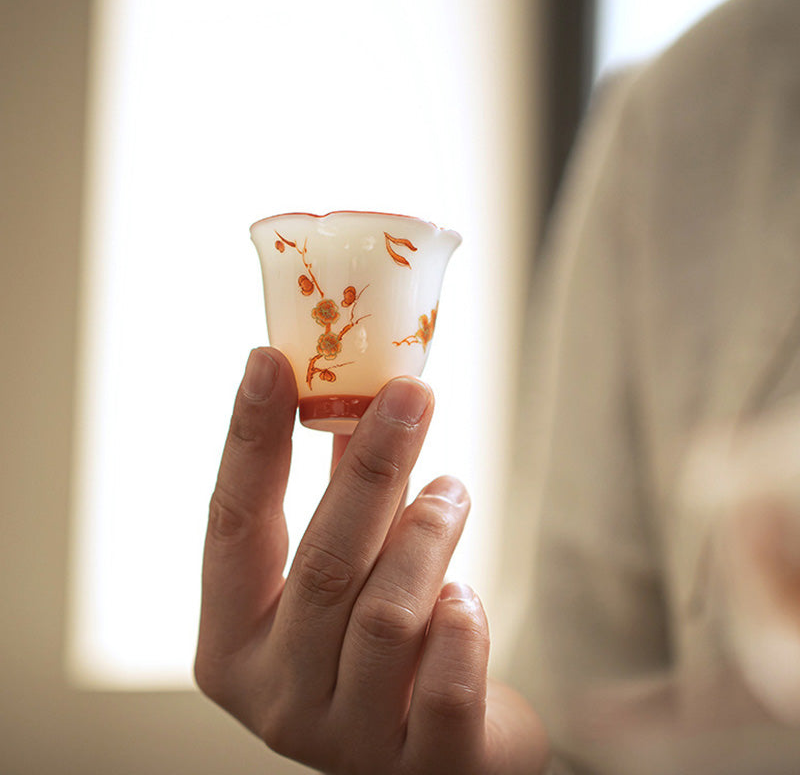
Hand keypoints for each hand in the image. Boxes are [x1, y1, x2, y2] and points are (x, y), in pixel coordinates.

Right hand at [195, 347, 548, 773]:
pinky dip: (461, 626)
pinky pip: (445, 683)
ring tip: (452, 490)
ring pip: (385, 615)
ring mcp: (344, 740)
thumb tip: (355, 404)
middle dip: (371, 466)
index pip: (232, 526)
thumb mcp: (341, 580)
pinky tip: (464, 599)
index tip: (270, 362)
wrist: (431, 759)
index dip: (250, 439)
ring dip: (428, 535)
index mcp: (233, 642)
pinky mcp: (422, 768)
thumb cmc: (377, 652)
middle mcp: (275, 696)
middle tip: (409, 395)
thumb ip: (342, 510)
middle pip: (321, 564)